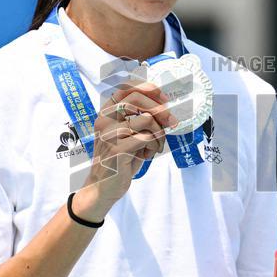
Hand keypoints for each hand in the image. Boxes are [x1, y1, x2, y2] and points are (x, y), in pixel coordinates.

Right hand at [79, 81, 176, 212]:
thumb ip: (140, 119)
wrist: (104, 187)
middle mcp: (104, 120)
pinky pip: (146, 138)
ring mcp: (109, 134)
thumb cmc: (120, 159)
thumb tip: (165, 105)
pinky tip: (148, 154)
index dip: (146, 89)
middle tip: (172, 122)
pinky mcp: (116, 149)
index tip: (164, 98)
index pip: (125, 89)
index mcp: (106, 114)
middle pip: (136, 99)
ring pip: (146, 120)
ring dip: (158, 134)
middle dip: (160, 109)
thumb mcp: (129, 135)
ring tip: (155, 146)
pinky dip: (154, 146)